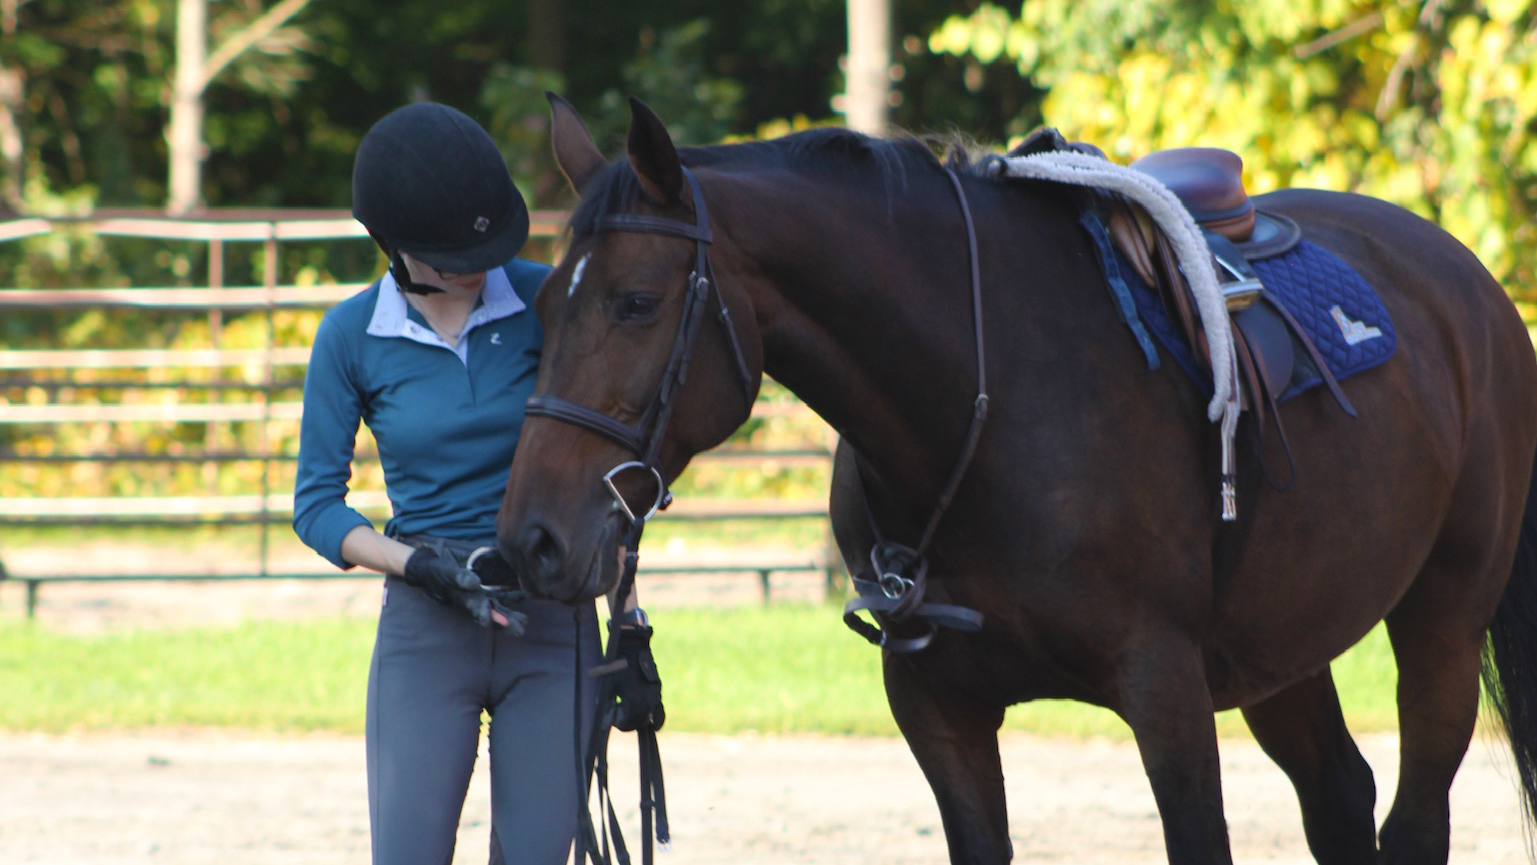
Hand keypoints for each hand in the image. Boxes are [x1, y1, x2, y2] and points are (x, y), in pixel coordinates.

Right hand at [402, 547, 527, 632]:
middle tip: (519, 630)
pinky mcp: (480, 596)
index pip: (478, 609)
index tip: (499, 621)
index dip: (488, 615)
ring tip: (524, 622)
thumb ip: (460, 577)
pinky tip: (522, 613)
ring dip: (509, 618)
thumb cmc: (440, 572)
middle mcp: (472, 602)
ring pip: (495, 612)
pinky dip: (508, 608)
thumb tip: (474, 583)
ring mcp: (477, 600)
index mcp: (464, 598)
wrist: (431, 572)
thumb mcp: (447, 572)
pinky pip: (496, 604)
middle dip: (504, 623)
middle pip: (490, 615)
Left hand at [611, 622, 664, 731]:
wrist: (632, 644)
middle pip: (639, 721)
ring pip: (649, 716)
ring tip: (630, 718)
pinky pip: (660, 709)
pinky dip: (657, 719)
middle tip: (618, 719)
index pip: (627, 722)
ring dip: (639, 720)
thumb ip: (606, 701)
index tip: (612, 718)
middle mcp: (647, 697)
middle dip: (628, 723)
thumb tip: (605, 717)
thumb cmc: (617, 662)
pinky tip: (654, 726)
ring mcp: (655, 693)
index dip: (619, 723)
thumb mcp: (608, 682)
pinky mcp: (657, 689)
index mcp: (634, 697)